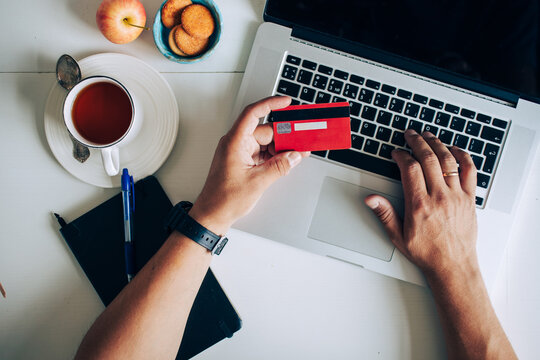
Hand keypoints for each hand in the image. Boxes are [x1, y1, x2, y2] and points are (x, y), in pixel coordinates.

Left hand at [190, 96, 309, 234]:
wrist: (213, 214)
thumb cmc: (223, 199)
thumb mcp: (258, 182)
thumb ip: (279, 166)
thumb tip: (294, 156)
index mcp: (235, 142)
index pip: (253, 113)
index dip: (271, 104)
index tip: (286, 102)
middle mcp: (236, 143)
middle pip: (265, 131)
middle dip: (284, 136)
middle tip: (301, 139)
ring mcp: (239, 152)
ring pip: (265, 143)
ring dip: (280, 148)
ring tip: (296, 155)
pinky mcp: (243, 161)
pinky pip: (262, 153)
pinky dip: (274, 156)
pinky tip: (286, 162)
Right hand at [364, 130, 477, 278]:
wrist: (453, 266)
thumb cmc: (427, 252)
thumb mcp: (398, 236)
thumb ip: (385, 214)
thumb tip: (371, 200)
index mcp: (419, 204)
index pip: (409, 168)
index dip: (402, 155)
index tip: (397, 153)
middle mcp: (439, 197)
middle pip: (428, 158)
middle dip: (417, 141)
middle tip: (410, 134)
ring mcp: (456, 196)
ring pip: (447, 160)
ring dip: (437, 144)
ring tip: (428, 136)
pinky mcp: (469, 199)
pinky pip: (469, 171)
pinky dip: (463, 156)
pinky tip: (454, 150)